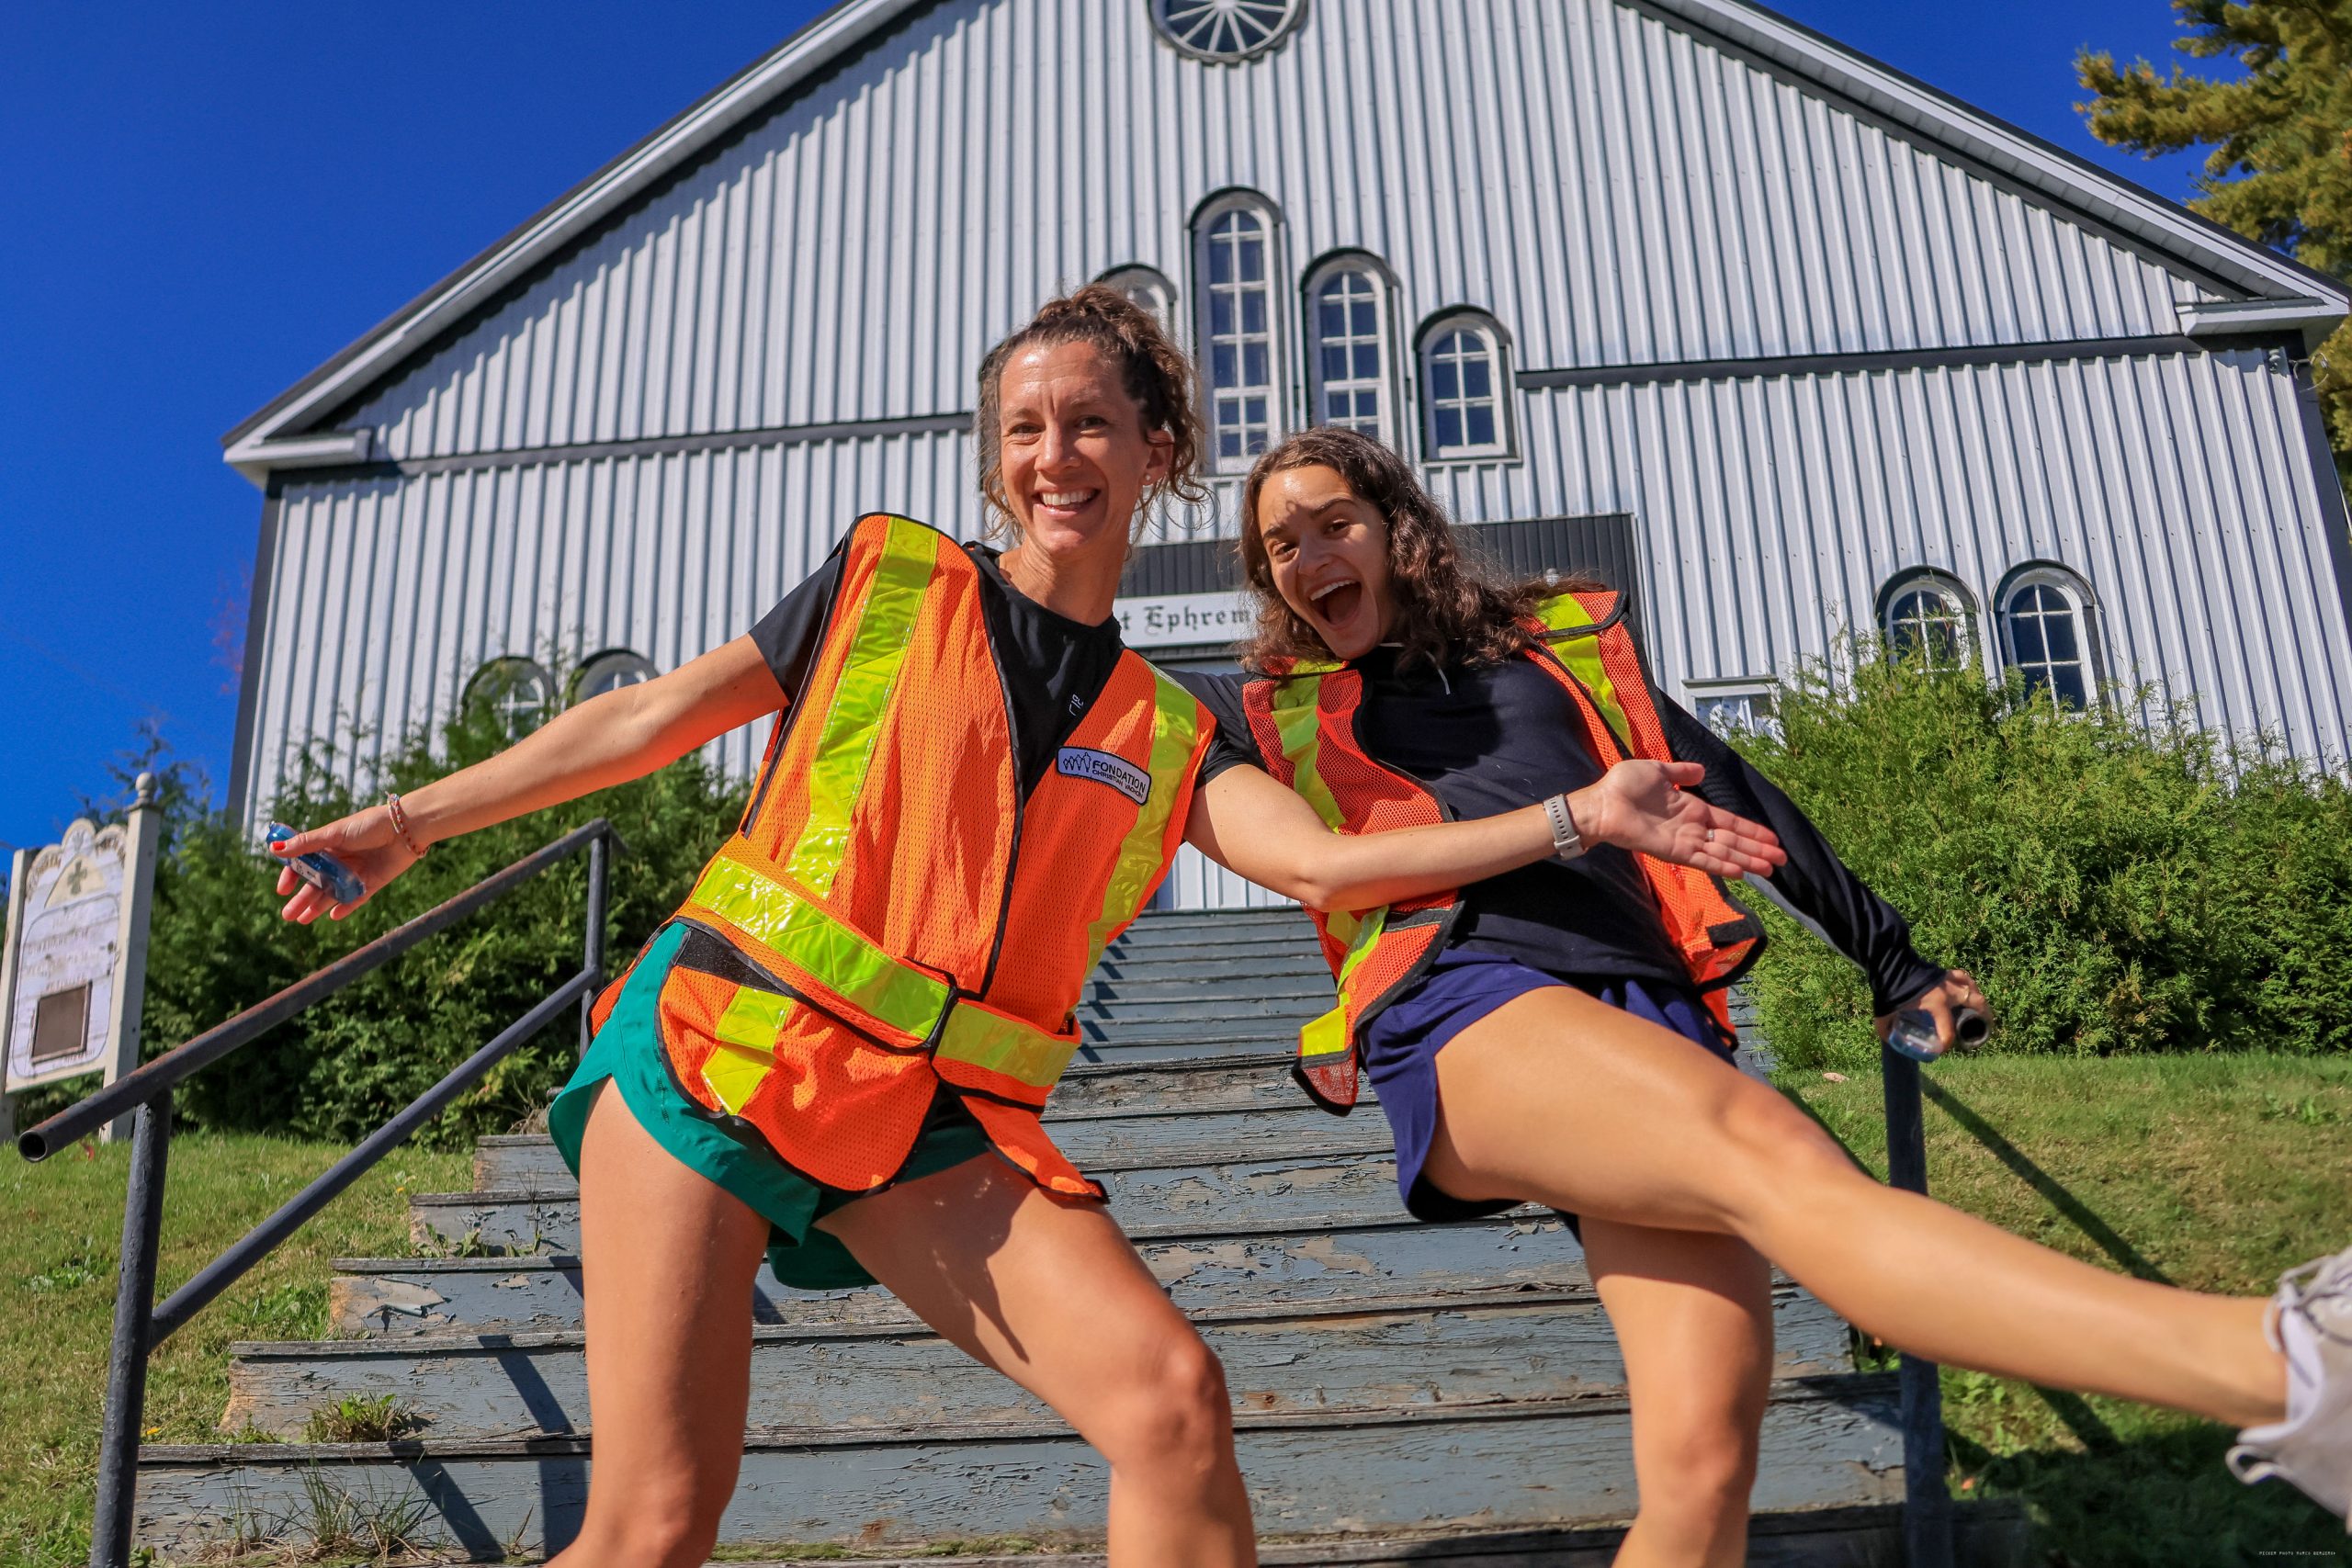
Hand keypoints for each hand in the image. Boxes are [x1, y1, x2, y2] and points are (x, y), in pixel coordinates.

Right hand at [270, 806, 420, 922]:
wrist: (406, 829)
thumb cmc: (369, 825)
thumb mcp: (334, 833)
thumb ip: (306, 844)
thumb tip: (273, 849)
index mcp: (328, 845)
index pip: (304, 864)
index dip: (292, 876)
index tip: (282, 890)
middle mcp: (340, 860)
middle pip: (316, 883)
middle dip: (301, 899)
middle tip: (287, 916)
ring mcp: (356, 872)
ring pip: (332, 893)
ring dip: (318, 906)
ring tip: (302, 920)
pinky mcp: (372, 882)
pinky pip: (355, 898)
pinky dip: (345, 907)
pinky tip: (333, 916)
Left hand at [1575, 760, 1785, 878]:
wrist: (1602, 802)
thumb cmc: (1624, 785)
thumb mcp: (1658, 770)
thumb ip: (1681, 772)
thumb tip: (1701, 770)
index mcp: (1692, 809)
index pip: (1728, 822)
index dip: (1751, 830)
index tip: (1772, 838)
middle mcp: (1693, 828)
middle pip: (1732, 841)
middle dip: (1757, 850)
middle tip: (1782, 860)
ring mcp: (1684, 841)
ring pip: (1723, 852)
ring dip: (1747, 860)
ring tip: (1770, 869)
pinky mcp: (1672, 851)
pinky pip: (1702, 860)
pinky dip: (1721, 865)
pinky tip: (1741, 871)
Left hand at [1875, 969, 1988, 1051]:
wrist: (1890, 963)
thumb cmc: (1888, 989)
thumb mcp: (1885, 1014)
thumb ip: (1887, 1029)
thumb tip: (1891, 1040)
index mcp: (1937, 1003)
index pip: (1948, 1030)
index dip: (1946, 1043)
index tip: (1941, 1049)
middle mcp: (1948, 991)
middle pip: (1976, 1003)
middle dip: (1982, 1018)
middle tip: (1983, 1027)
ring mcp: (1948, 980)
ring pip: (1972, 989)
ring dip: (1978, 1000)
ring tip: (1980, 1010)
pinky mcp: (1943, 972)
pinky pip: (1963, 977)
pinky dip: (1969, 984)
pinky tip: (1969, 990)